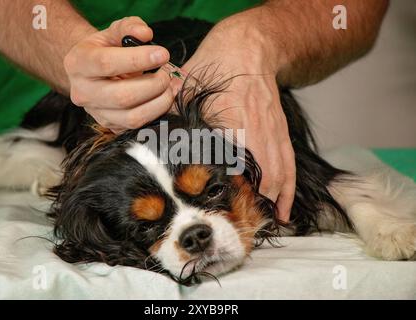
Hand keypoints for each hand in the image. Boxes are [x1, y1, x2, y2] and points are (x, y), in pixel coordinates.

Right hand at [64, 17, 173, 131]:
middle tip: (167, 74)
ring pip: (132, 117)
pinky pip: (137, 126)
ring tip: (170, 87)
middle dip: (153, 85)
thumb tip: (145, 33)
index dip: (138, 59)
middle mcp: (83, 92)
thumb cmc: (106, 49)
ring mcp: (96, 113)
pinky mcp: (110, 126)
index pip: (107, 63)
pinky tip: (164, 98)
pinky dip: (157, 113)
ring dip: (159, 102)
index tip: (163, 54)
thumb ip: (129, 27)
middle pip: (122, 96)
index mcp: (78, 63)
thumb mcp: (114, 32)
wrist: (94, 72)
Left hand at [180, 14, 295, 221]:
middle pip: (262, 179)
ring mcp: (272, 133)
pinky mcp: (280, 131)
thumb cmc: (214, 68)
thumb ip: (170, 117)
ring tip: (268, 223)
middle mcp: (256, 134)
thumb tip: (145, 136)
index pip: (234, 170)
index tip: (224, 212)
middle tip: (244, 225)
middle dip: (255, 205)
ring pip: (279, 176)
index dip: (232, 195)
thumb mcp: (186, 90)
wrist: (247, 49)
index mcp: (232, 126)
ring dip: (273, 202)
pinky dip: (288, 189)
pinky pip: (289, 165)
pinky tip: (284, 206)